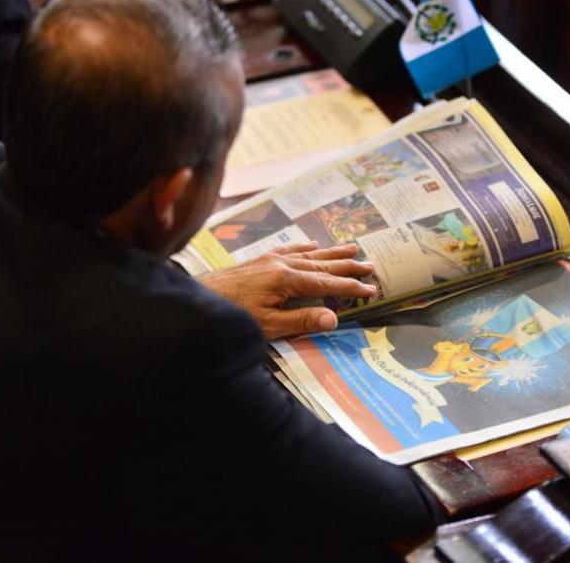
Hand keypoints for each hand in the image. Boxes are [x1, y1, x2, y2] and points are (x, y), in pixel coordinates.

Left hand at [197, 241, 376, 339]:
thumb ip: (301, 321)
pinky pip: (289, 249)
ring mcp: (270, 259)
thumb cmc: (232, 315)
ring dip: (332, 253)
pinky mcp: (259, 260)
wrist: (198, 299)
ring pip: (309, 254)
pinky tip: (313, 245)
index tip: (371, 288)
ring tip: (352, 249)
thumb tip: (334, 319)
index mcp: (287, 280)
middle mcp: (281, 264)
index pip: (327, 284)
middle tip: (371, 265)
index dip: (351, 287)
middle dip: (348, 266)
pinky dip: (305, 247)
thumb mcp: (268, 325)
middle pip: (323, 264)